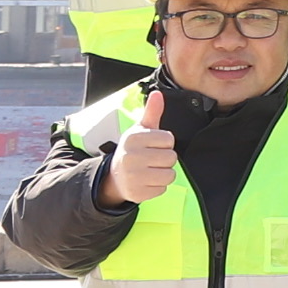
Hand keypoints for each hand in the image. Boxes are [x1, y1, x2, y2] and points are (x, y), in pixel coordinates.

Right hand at [104, 90, 176, 204]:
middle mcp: (131, 157)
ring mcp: (133, 176)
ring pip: (170, 175)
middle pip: (171, 158)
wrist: (115, 176)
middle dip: (166, 159)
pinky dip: (157, 187)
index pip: (169, 139)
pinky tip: (146, 181)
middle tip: (152, 159)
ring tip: (151, 170)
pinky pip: (162, 189)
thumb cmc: (134, 149)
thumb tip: (158, 94)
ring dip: (164, 174)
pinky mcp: (137, 193)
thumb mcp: (140, 130)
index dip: (165, 143)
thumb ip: (152, 112)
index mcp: (133, 138)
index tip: (153, 145)